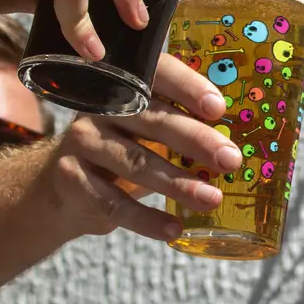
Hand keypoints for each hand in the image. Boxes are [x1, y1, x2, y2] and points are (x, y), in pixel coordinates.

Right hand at [35, 54, 241, 240]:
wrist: (63, 185)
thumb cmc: (124, 149)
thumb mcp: (148, 129)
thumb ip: (184, 124)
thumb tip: (240, 142)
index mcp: (126, 84)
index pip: (157, 74)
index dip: (188, 87)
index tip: (219, 108)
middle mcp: (100, 107)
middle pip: (153, 121)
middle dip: (196, 141)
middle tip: (231, 160)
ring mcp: (83, 142)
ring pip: (136, 163)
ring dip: (178, 184)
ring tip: (211, 199)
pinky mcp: (71, 178)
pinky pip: (114, 202)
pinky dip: (146, 219)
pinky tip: (173, 229)